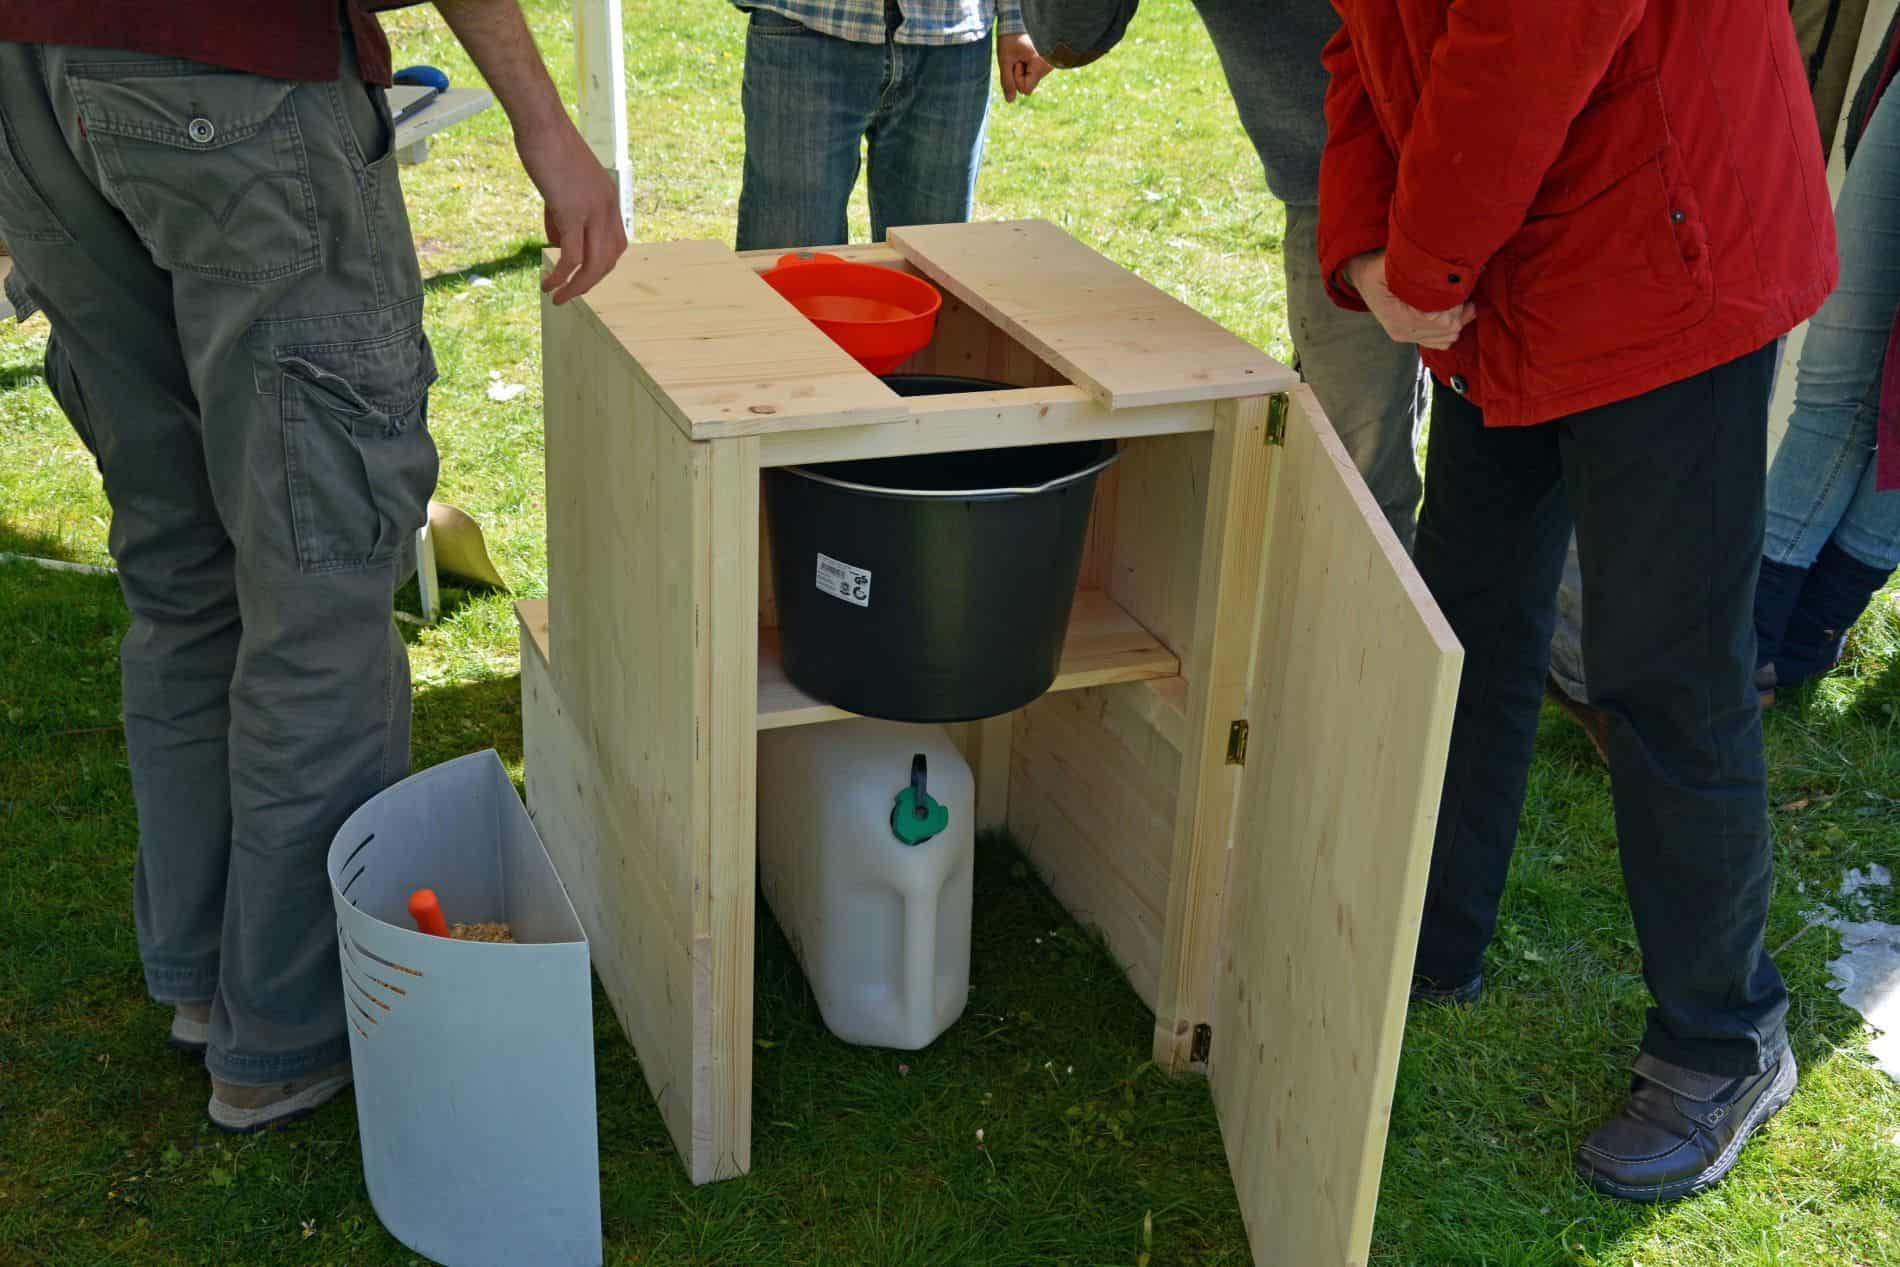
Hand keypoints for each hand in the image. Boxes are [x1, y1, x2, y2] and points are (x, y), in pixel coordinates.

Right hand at [514, 118, 627, 304]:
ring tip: (558, 297)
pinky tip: (549, 284)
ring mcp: (593, 211)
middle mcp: (608, 208)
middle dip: (590, 282)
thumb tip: (558, 240)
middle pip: (609, 260)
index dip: (601, 264)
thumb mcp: (562, 185)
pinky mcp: (572, 212)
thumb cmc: (548, 146)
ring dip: (577, 287)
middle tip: (569, 293)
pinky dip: (562, 277)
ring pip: (594, 265)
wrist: (542, 123)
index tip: (582, 274)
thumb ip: (563, 213)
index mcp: (609, 199)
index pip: (616, 244)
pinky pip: (572, 257)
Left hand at [998, 32, 1053, 102]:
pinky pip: (1034, 73)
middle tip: (1019, 56)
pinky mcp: (1047, 63)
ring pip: (1031, 79)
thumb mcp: (1005, 59)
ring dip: (1023, 69)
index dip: (1016, 78)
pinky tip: (1027, 54)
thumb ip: (1007, 81)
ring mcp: (1049, 65)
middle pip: (1029, 84)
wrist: (1017, 21)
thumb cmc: (1010, 38)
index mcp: (1041, 65)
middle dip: (1020, 73)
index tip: (1016, 62)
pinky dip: (1027, 66)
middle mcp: (1048, 67)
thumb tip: (1010, 101)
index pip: (1026, 89)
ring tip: (1022, 53)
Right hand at [1345, 252, 1474, 350]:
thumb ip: (1417, 271)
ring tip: (1455, 299)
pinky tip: (1449, 310)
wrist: (1362, 276)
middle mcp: (1402, 332)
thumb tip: (1444, 276)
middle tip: (1460, 290)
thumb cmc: (1377, 268)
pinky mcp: (1412, 336)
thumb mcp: (1391, 265)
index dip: (1455, 306)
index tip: (1457, 287)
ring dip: (1457, 319)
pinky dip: (1450, 327)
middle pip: (1448, 331)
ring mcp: (1407, 336)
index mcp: (1398, 318)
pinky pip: (1441, 342)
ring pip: (1448, 338)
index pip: (1441, 322)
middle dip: (1459, 311)